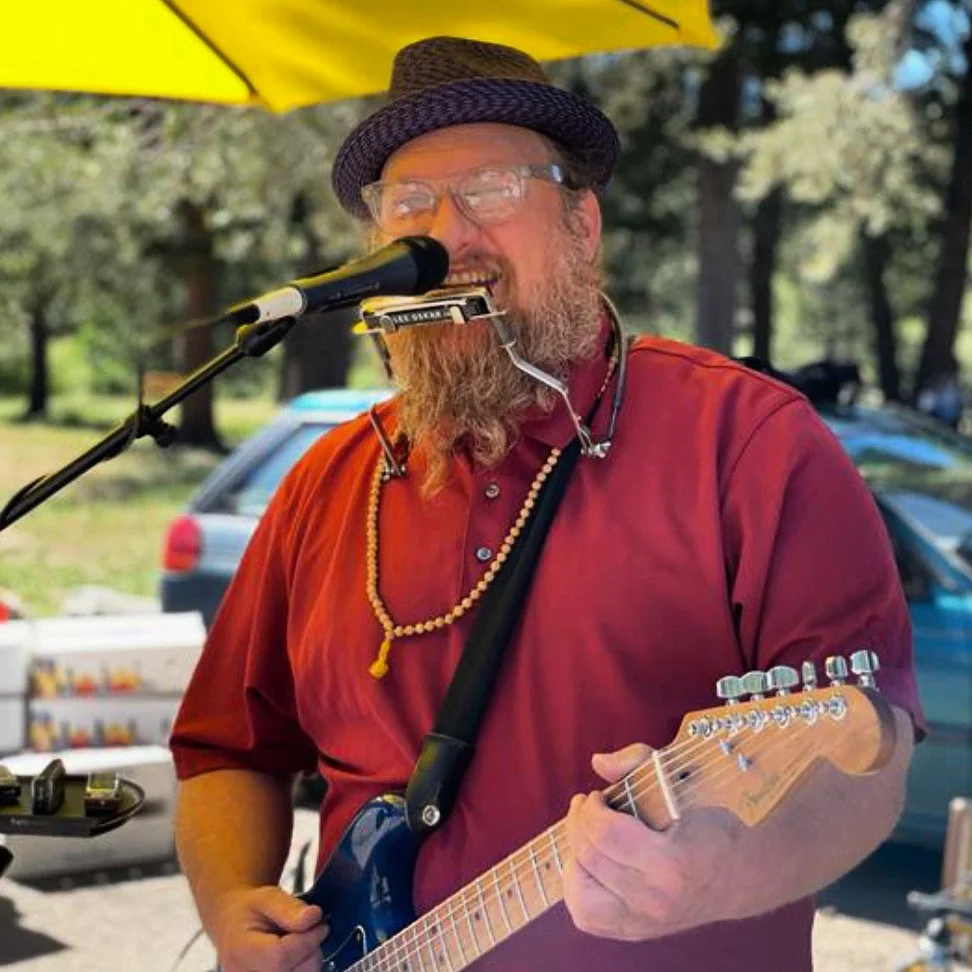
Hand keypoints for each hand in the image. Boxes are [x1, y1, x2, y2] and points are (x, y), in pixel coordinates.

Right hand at [212, 885, 327, 971]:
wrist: (233, 925)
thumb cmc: (249, 910)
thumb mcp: (267, 898)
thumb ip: (289, 908)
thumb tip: (313, 917)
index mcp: (241, 952)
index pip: (281, 957)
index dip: (308, 940)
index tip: (320, 924)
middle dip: (311, 950)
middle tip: (307, 931)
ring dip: (308, 961)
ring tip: (297, 944)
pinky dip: (302, 968)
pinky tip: (294, 957)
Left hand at [563, 743, 738, 941]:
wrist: (743, 874)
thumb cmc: (710, 820)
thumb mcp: (684, 781)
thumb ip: (639, 762)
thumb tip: (598, 761)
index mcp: (672, 863)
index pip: (606, 834)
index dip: (592, 808)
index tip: (599, 795)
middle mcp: (655, 900)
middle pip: (590, 858)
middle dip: (578, 823)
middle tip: (588, 806)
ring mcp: (646, 922)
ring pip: (580, 896)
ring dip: (574, 859)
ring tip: (586, 836)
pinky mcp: (637, 931)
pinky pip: (588, 916)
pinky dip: (579, 887)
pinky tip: (590, 863)